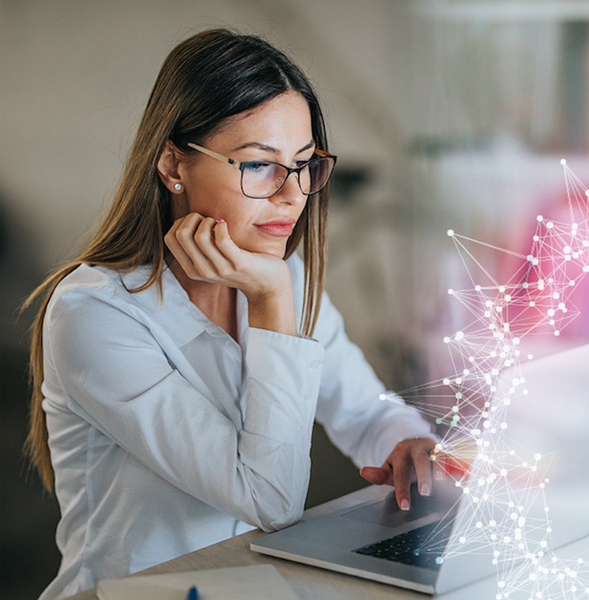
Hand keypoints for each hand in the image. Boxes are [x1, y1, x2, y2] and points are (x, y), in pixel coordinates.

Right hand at [164, 213, 297, 334]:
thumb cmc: (240, 265)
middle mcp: (202, 271)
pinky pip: (221, 239)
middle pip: (181, 235)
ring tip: (218, 223)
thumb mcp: (213, 260)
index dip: (180, 222)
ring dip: (208, 221)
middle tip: (208, 220)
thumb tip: (186, 220)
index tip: (197, 222)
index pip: (169, 239)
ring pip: (199, 236)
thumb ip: (198, 247)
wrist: (267, 285)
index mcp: (192, 269)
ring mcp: (220, 269)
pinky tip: (226, 226)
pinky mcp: (238, 264)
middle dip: (192, 218)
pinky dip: (222, 226)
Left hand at [360, 437, 466, 510]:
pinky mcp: (448, 451)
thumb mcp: (390, 467)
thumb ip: (379, 473)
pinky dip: (462, 466)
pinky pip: (456, 458)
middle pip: (421, 461)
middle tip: (425, 492)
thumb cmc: (404, 461)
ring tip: (447, 482)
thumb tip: (364, 472)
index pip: (401, 473)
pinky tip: (468, 477)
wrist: (418, 442)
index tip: (404, 506)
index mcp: (402, 453)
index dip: (402, 490)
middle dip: (424, 476)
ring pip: (440, 456)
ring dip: (444, 468)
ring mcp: (435, 448)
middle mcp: (419, 448)